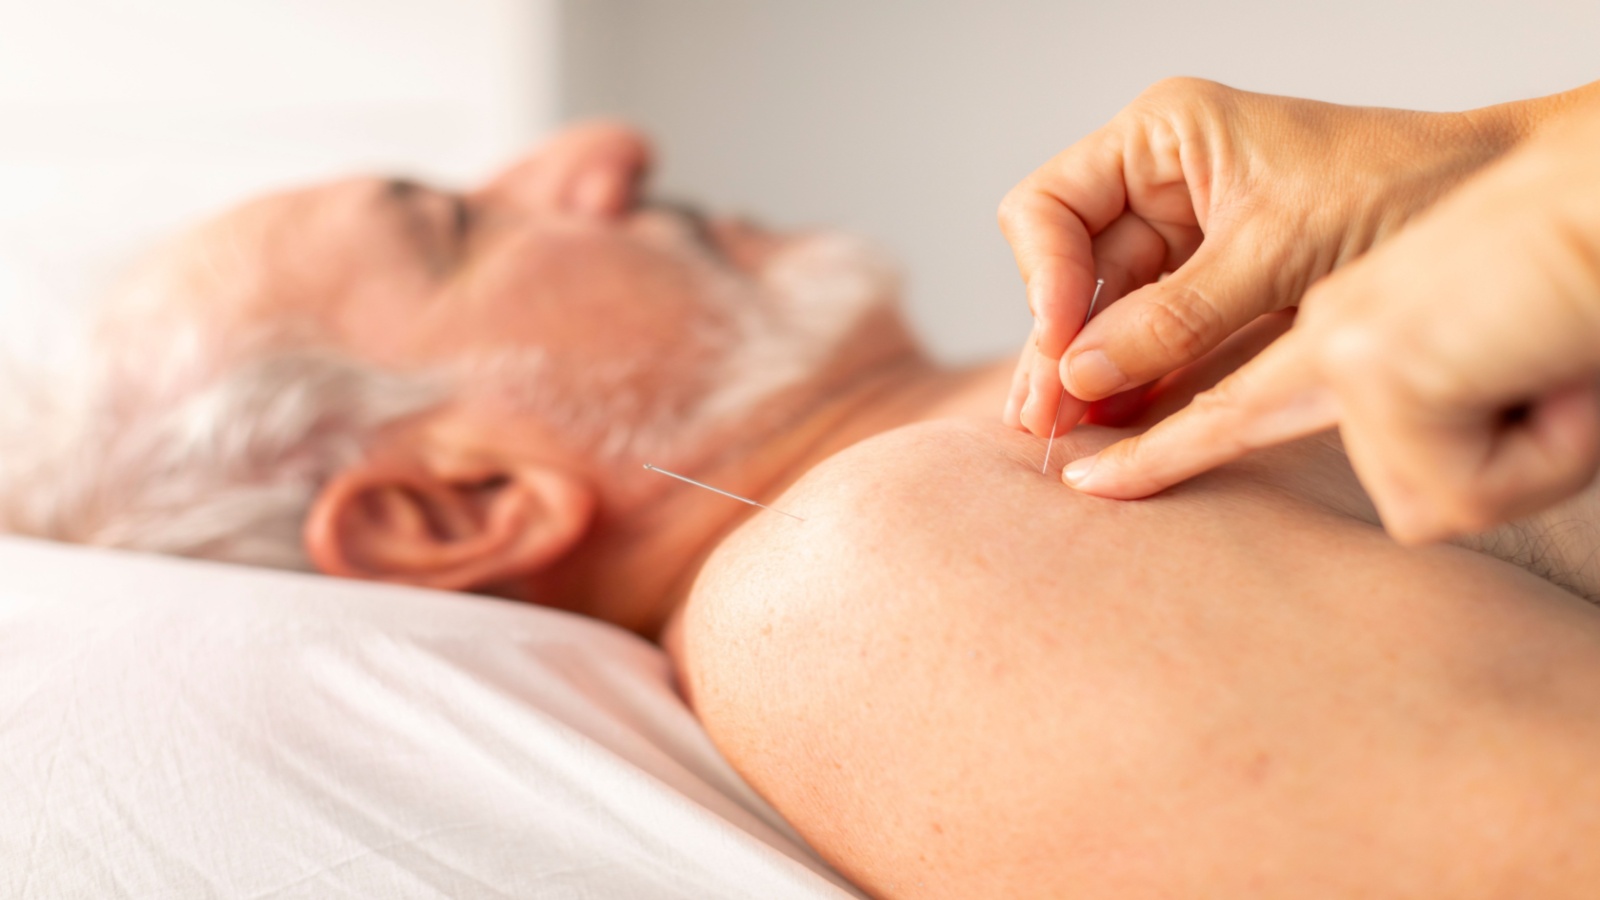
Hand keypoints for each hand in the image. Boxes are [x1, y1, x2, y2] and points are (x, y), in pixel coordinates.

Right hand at [999, 77, 1528, 437]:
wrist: (1493, 204)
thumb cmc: (1406, 187)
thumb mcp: (1280, 251)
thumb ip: (1178, 314)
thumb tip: (1082, 373)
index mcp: (1163, 138)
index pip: (1049, 208)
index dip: (1046, 282)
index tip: (1064, 349)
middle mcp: (1160, 184)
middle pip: (1069, 271)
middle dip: (1055, 347)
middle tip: (1042, 422)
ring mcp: (1185, 240)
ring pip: (1102, 314)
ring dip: (1085, 376)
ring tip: (1063, 439)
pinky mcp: (1215, 291)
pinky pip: (1151, 342)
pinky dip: (1133, 384)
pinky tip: (1113, 426)